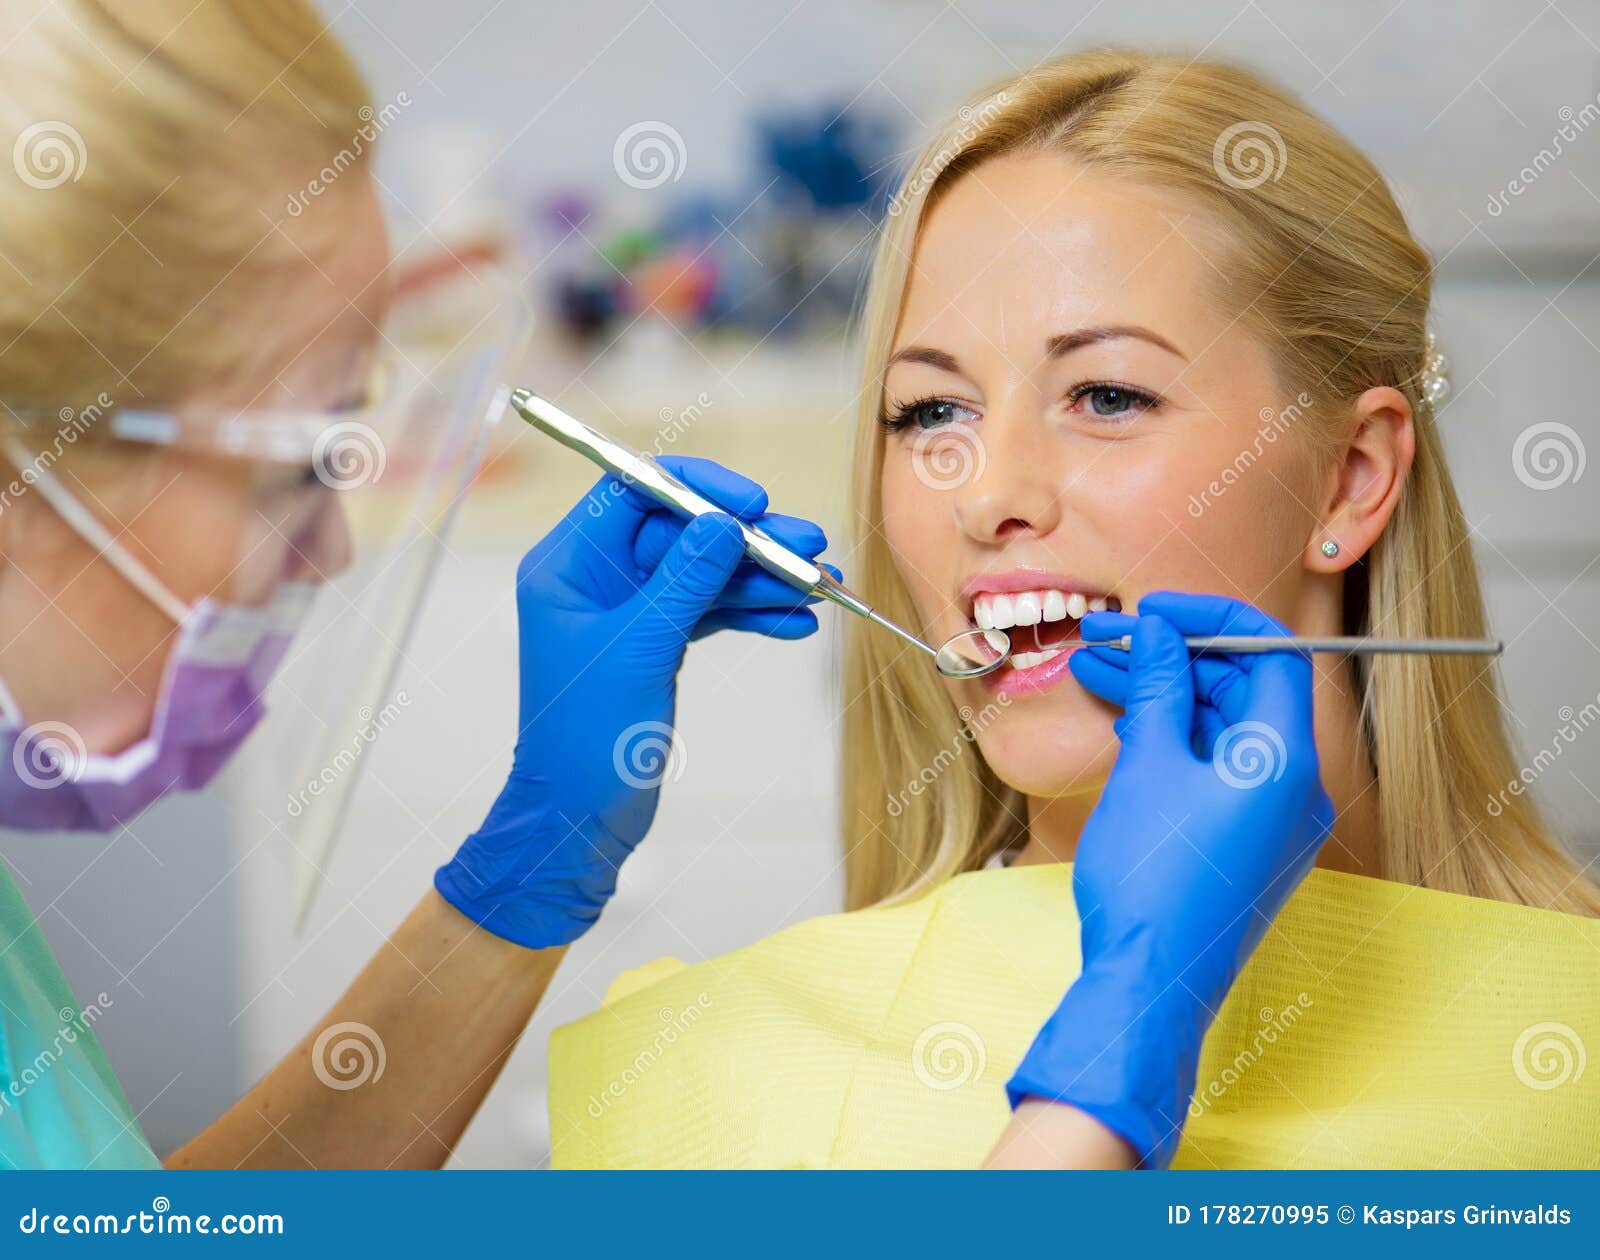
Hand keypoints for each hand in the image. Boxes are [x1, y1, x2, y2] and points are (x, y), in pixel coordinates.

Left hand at [435, 457, 832, 948]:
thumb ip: (684, 580)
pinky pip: (710, 611)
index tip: (755, 503)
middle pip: (682, 531)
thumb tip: (725, 523)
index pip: (635, 490)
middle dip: (748, 539)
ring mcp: (629, 611)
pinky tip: (797, 624)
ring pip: (704, 572)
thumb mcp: (641, 649)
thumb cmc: (587, 738)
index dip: (698, 489)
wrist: (579, 821)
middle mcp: (596, 577)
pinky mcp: (656, 643)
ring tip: (822, 587)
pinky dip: (752, 615)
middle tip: (811, 547)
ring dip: (762, 579)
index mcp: (568, 564)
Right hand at [1004, 591, 1334, 1166]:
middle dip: (1174, 655)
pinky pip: (1219, 768)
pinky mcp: (1246, 843)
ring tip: (1093, 670)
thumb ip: (1160, 688)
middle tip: (1104, 638)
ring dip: (1165, 694)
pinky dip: (1175, 738)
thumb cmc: (1150, 879)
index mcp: (1287, 760)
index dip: (1210, 618)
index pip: (1270, 652)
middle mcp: (1297, 786)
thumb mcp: (1148, 766)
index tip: (1151, 611)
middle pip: (1246, 687)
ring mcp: (1274, 818)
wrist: (1148, 985)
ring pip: (1225, 728)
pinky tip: (1120, 720)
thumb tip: (1160, 632)